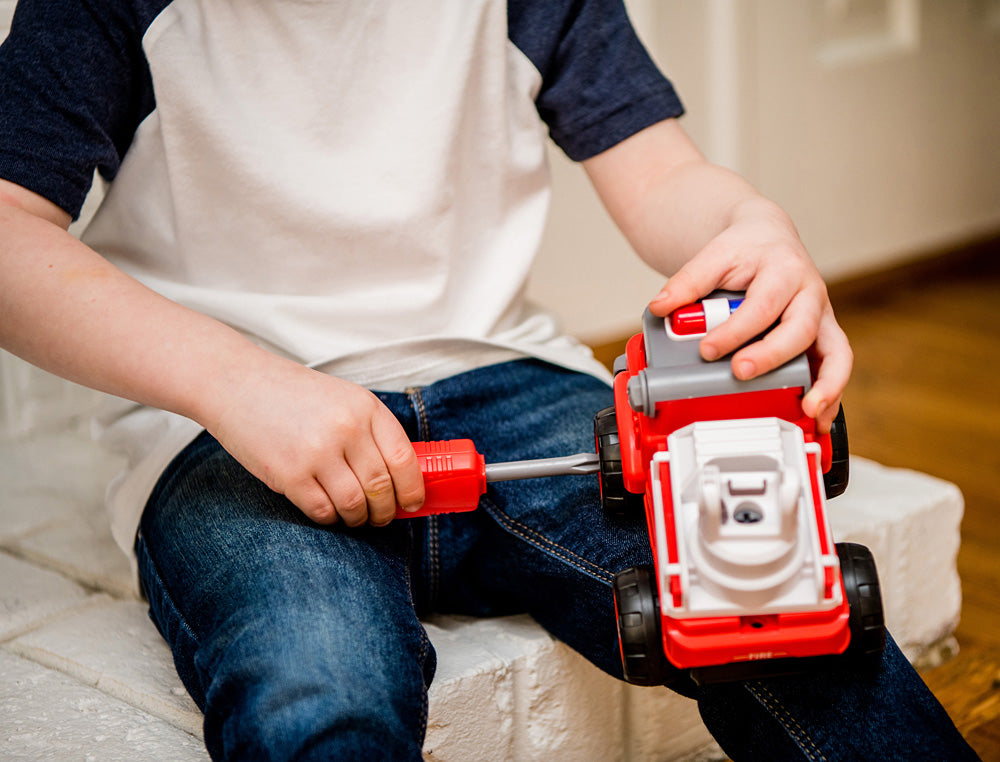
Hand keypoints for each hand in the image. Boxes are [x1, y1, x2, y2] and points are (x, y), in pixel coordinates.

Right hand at [206, 358, 424, 525]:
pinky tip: (328, 512)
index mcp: (366, 407)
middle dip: (386, 511)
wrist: (237, 383)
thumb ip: (371, 432)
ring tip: (354, 517)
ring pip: (355, 505)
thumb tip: (401, 479)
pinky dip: (330, 519)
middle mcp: (347, 429)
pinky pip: (322, 511)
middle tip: (381, 517)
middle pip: (382, 488)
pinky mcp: (289, 474)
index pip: (404, 459)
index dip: (414, 489)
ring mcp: (318, 452)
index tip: (414, 503)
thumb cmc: (293, 395)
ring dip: (358, 519)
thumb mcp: (343, 399)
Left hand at [647, 198, 851, 432]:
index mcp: (784, 271)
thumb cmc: (746, 250)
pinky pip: (834, 367)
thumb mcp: (715, 255)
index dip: (735, 331)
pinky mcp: (821, 337)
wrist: (768, 238)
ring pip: (836, 352)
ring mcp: (820, 319)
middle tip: (741, 372)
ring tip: (808, 410)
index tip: (707, 349)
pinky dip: (831, 394)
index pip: (762, 305)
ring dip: (826, 384)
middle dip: (772, 356)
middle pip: (800, 330)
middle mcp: (809, 296)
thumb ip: (688, 281)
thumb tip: (660, 307)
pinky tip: (818, 418)